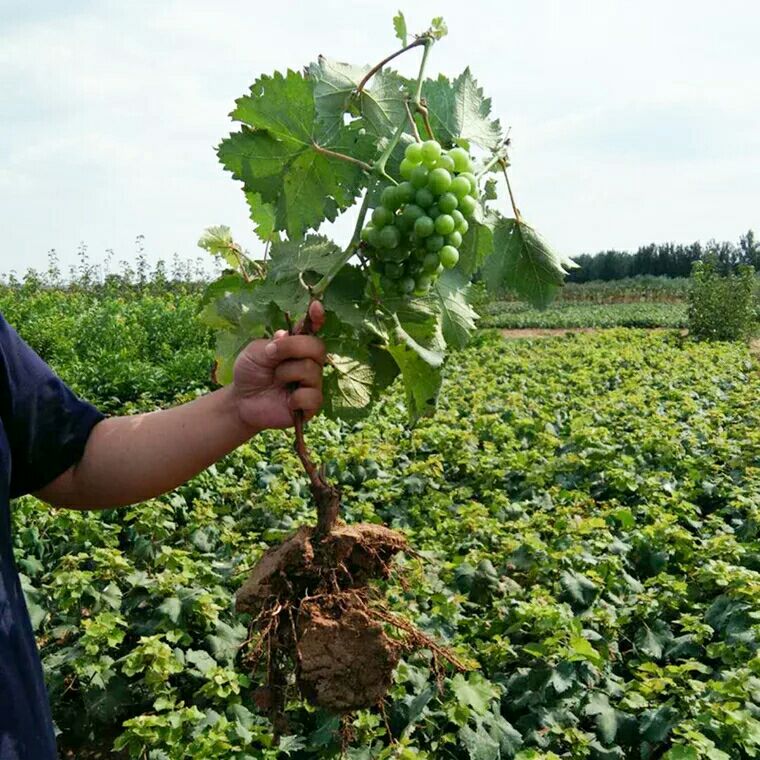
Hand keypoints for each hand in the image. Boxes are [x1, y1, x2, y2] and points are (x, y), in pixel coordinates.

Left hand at [232, 302, 326, 431]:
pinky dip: (296, 398)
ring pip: (311, 371)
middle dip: (294, 348)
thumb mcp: (255, 352)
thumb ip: (273, 343)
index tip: (316, 306)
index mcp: (297, 346)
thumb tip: (286, 335)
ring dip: (287, 373)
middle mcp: (309, 362)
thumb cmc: (251, 372)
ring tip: (275, 381)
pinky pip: (312, 396)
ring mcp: (312, 383)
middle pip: (318, 347)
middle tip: (272, 354)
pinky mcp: (311, 405)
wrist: (241, 401)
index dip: (316, 317)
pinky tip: (286, 401)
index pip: (313, 329)